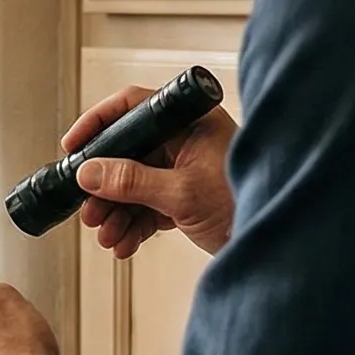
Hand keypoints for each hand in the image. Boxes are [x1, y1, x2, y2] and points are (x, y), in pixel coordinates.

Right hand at [65, 85, 239, 257]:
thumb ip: (131, 182)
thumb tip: (89, 173)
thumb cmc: (248, 206)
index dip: (98, 124)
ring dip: (115, 212)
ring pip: (134, 185)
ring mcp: (186, 171)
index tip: (73, 147)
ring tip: (107, 234)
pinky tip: (124, 243)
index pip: (133, 108)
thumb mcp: (181, 193)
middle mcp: (187, 142)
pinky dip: (133, 226)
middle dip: (105, 187)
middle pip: (128, 154)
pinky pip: (148, 207)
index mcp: (191, 122)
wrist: (281, 246)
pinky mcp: (186, 199)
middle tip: (89, 208)